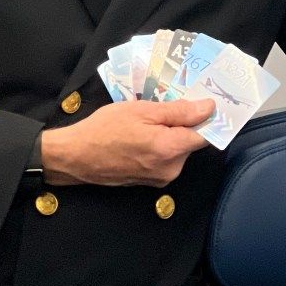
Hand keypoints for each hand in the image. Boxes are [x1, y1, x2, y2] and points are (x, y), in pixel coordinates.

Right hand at [39, 98, 214, 186]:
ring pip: (177, 150)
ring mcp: (161, 179)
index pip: (206, 134)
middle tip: (161, 107)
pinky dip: (159, 147)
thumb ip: (179, 111)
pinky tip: (140, 136)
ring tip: (146, 121)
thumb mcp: (143, 111)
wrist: (75, 156)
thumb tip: (209, 108)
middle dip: (181, 124)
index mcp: (171, 149)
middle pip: (190, 142)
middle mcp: (171, 169)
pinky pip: (165, 160)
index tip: (203, 103)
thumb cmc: (106, 128)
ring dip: (169, 135)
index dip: (206, 118)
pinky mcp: (150, 182)